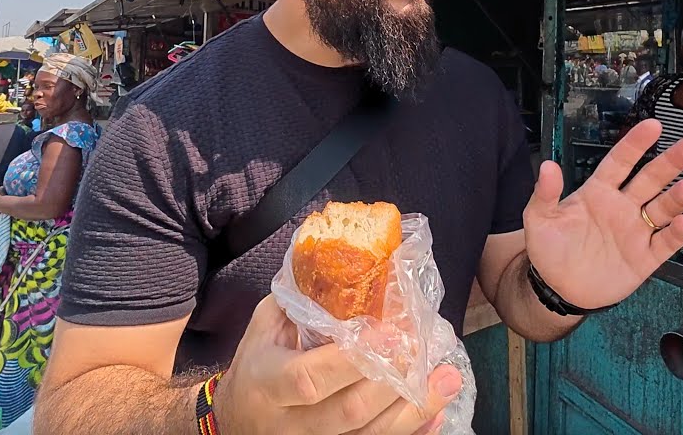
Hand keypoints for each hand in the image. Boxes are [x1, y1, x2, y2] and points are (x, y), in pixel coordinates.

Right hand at [213, 297, 461, 434]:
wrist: (234, 420)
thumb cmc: (257, 364)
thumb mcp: (265, 327)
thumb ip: (302, 300)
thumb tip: (348, 263)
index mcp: (268, 383)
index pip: (311, 378)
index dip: (354, 360)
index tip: (392, 334)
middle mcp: (289, 423)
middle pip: (349, 411)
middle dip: (393, 381)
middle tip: (425, 350)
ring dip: (414, 409)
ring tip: (448, 379)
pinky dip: (411, 431)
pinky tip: (437, 411)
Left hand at [524, 119, 682, 309]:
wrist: (558, 289)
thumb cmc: (549, 249)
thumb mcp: (539, 220)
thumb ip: (545, 194)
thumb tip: (547, 165)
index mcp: (599, 191)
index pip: (620, 162)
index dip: (635, 144)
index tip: (654, 126)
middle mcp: (623, 206)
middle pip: (651, 179)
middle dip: (671, 162)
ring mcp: (636, 231)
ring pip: (662, 209)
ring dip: (677, 198)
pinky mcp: (645, 258)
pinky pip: (664, 243)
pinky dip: (676, 234)